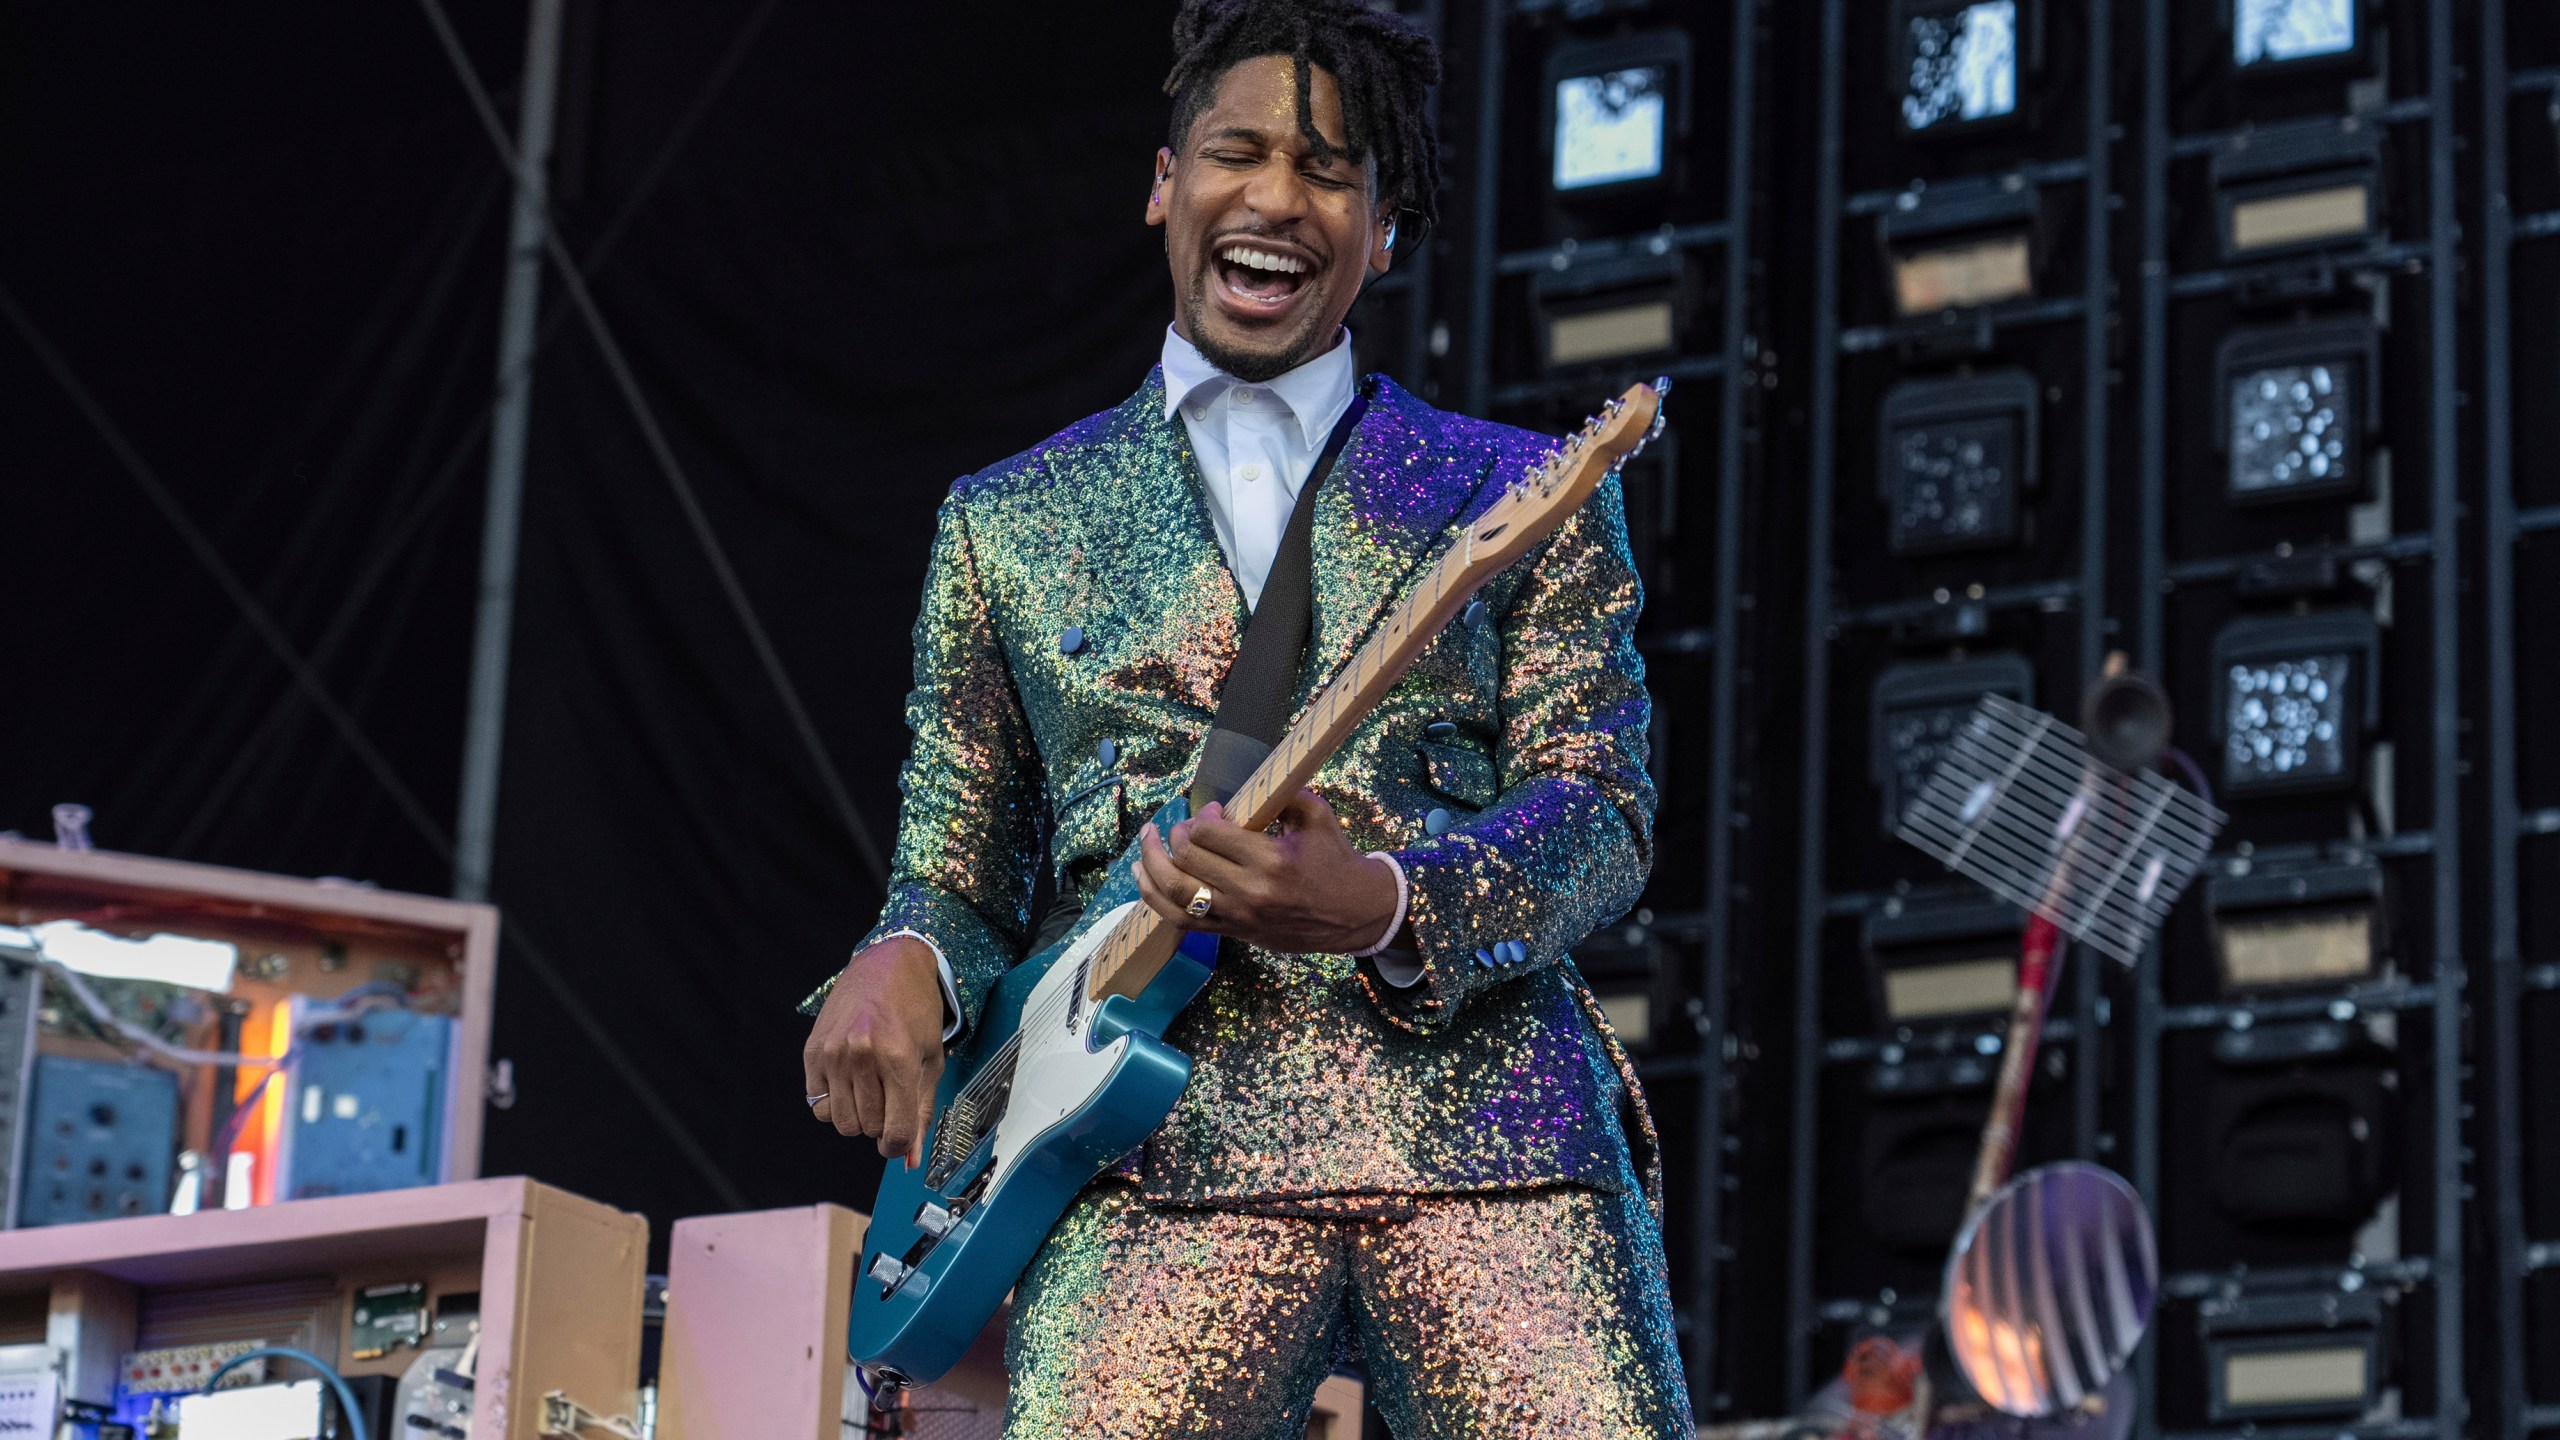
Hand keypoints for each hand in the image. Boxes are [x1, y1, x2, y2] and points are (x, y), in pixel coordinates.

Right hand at [803, 935, 945, 1163]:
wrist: (887, 965)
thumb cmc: (916, 1011)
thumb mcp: (931, 1060)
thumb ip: (921, 1112)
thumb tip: (911, 1160)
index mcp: (897, 1059)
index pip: (895, 1131)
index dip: (900, 1146)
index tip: (900, 1141)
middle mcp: (861, 1056)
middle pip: (867, 1129)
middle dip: (882, 1123)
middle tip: (892, 1096)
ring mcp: (832, 1054)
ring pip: (841, 1122)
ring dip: (858, 1115)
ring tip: (872, 1088)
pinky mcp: (812, 1052)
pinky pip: (818, 1102)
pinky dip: (835, 1100)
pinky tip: (851, 1077)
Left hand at [1134, 789, 1403, 954]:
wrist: (1356, 914)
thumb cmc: (1337, 861)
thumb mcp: (1317, 816)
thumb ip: (1282, 795)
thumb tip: (1247, 784)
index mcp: (1270, 859)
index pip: (1211, 833)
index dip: (1203, 816)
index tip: (1215, 809)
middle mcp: (1249, 891)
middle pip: (1188, 859)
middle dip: (1176, 835)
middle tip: (1182, 825)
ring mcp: (1238, 916)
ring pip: (1175, 893)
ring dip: (1151, 864)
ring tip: (1146, 842)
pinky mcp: (1234, 933)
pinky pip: (1182, 921)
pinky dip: (1155, 899)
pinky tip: (1143, 879)